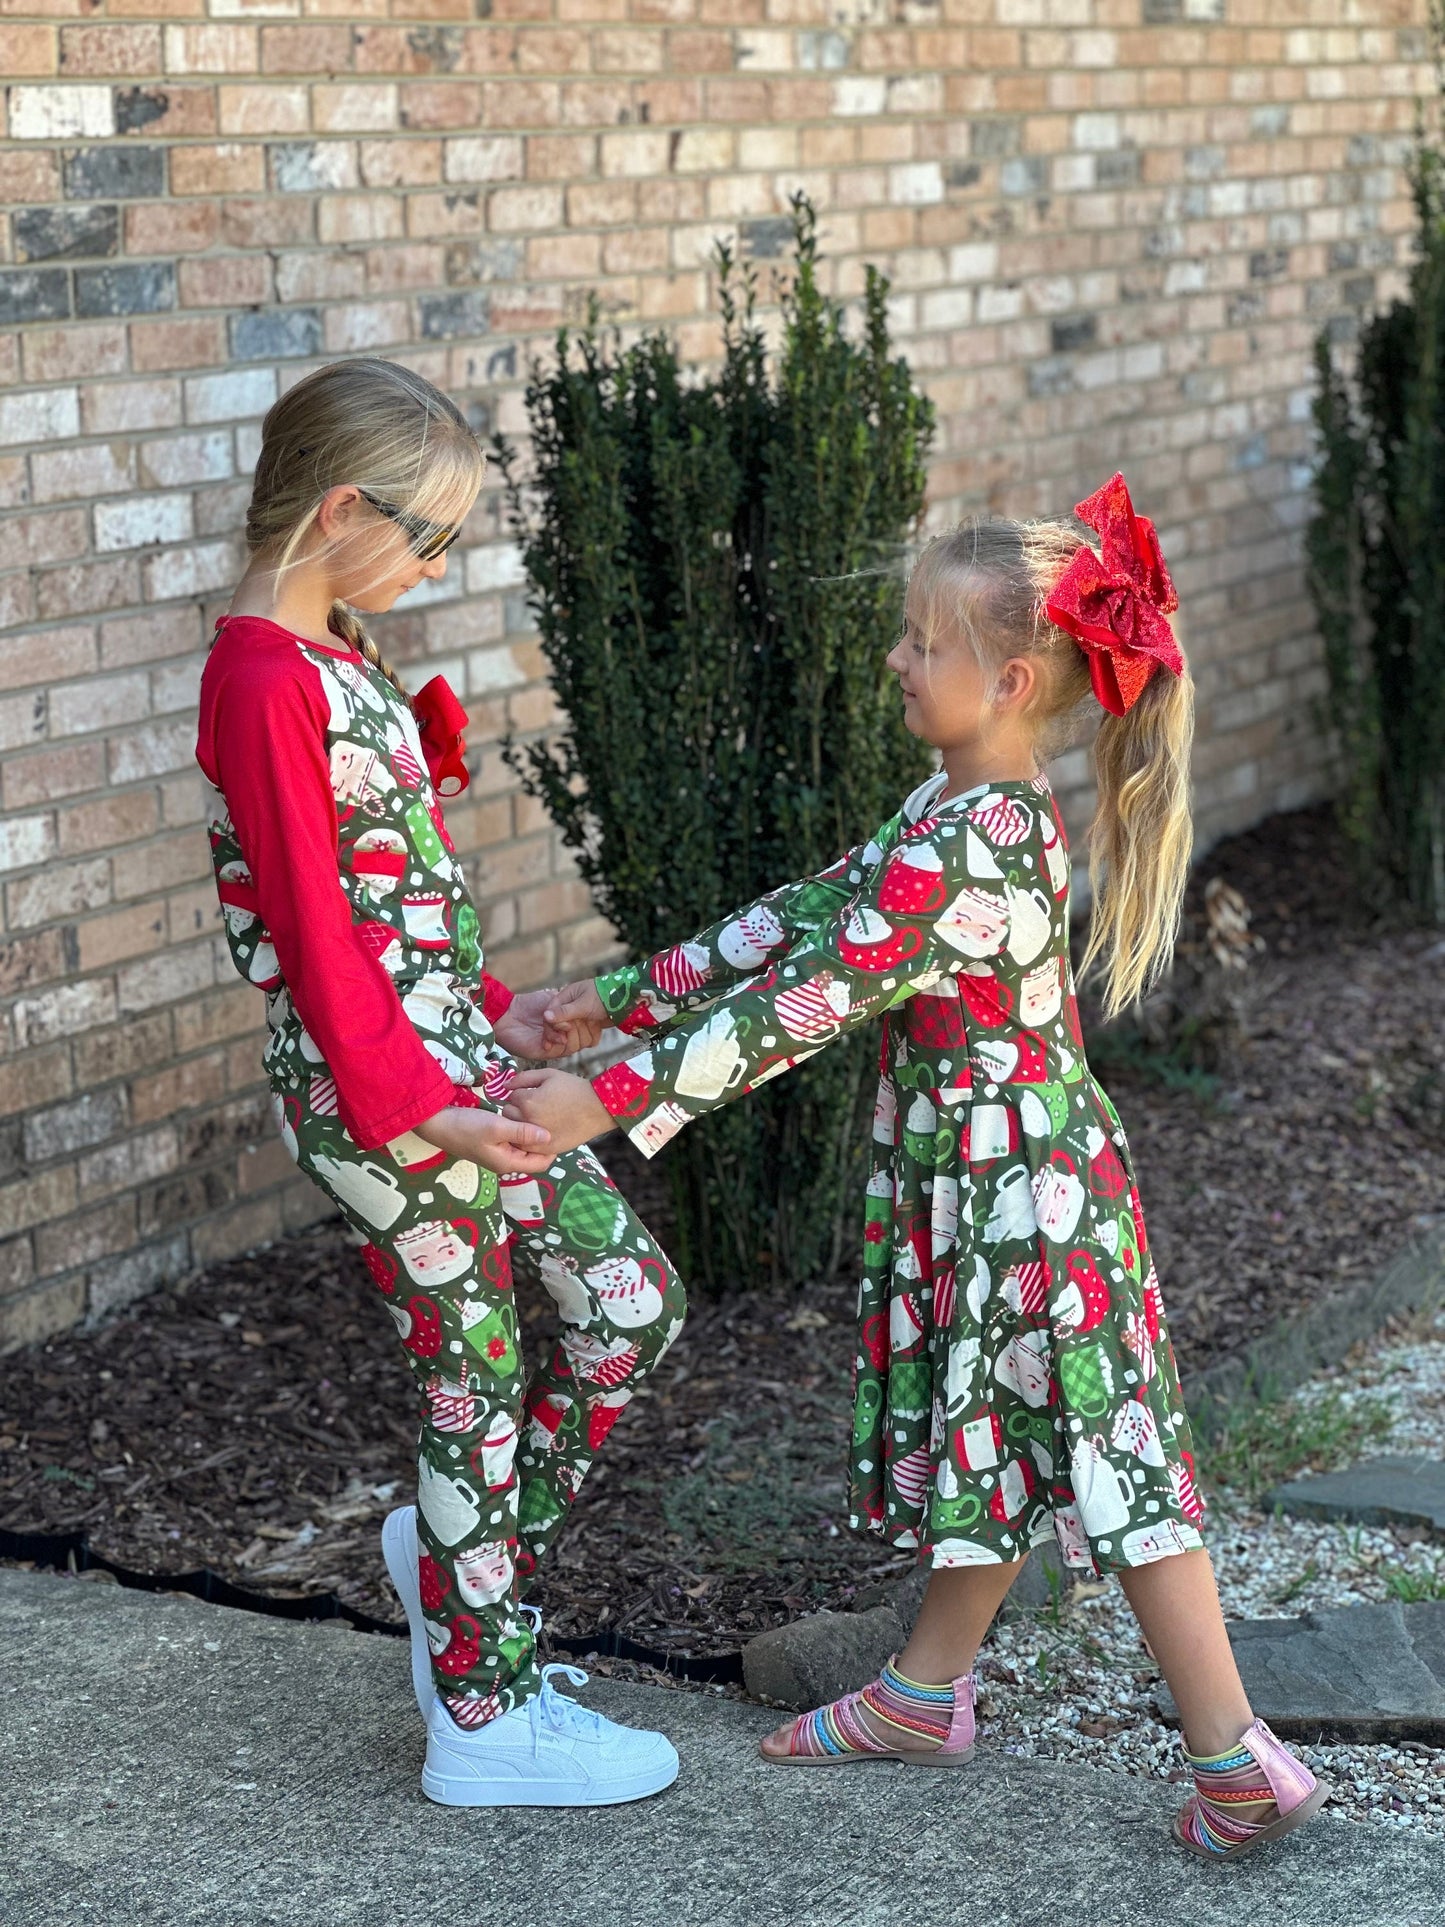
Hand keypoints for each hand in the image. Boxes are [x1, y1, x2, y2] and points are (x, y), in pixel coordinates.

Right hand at [416, 1105, 552, 1175]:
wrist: (437, 1124)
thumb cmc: (467, 1127)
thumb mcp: (497, 1127)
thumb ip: (523, 1132)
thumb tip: (550, 1137)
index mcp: (508, 1163)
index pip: (542, 1163)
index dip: (552, 1148)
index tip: (559, 1128)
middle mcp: (505, 1162)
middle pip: (534, 1156)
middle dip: (543, 1141)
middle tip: (552, 1120)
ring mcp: (497, 1153)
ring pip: (524, 1147)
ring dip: (531, 1135)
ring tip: (541, 1116)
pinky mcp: (491, 1143)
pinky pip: (513, 1140)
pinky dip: (520, 1131)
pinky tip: (522, 1116)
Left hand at [491, 983, 606, 1059]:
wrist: (508, 1014)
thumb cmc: (530, 1004)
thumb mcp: (555, 999)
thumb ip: (570, 1005)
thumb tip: (587, 1004)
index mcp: (570, 1024)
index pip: (590, 1029)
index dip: (592, 1022)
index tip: (589, 1012)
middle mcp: (566, 1037)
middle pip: (586, 1039)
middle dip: (582, 1026)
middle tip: (573, 1017)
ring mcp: (557, 1046)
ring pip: (576, 1045)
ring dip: (571, 1032)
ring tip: (562, 1023)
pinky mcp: (547, 1053)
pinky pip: (562, 1050)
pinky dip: (559, 1039)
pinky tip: (554, 1033)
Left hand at [506, 1068, 613, 1157]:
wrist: (597, 1108)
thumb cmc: (574, 1088)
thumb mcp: (549, 1074)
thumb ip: (523, 1078)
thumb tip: (505, 1085)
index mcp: (528, 1101)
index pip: (511, 1096)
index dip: (522, 1092)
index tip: (534, 1093)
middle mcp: (528, 1121)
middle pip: (508, 1114)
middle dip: (517, 1108)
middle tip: (534, 1106)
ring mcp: (536, 1138)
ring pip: (514, 1131)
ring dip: (520, 1124)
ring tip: (536, 1118)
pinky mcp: (545, 1149)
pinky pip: (526, 1146)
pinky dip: (528, 1139)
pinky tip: (539, 1131)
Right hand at [541, 980, 607, 1056]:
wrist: (626, 998)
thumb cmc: (604, 995)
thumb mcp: (583, 1004)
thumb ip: (565, 1012)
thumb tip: (545, 1016)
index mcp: (565, 998)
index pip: (550, 1016)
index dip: (552, 1029)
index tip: (557, 1039)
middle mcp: (571, 1007)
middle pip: (560, 1027)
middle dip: (569, 1034)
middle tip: (571, 1041)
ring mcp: (581, 1016)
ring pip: (573, 1034)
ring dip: (582, 1035)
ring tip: (592, 1029)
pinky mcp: (590, 1023)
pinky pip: (585, 1035)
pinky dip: (591, 1036)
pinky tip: (597, 1032)